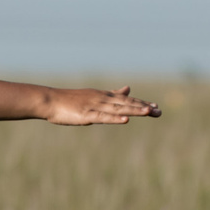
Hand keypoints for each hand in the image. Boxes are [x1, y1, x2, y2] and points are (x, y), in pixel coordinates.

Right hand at [43, 85, 160, 125]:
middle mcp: (102, 99)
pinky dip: (114, 119)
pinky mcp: (86, 114)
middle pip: (126, 104)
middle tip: (159, 112)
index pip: (126, 100)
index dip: (141, 104)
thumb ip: (112, 94)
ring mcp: (94, 106)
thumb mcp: (94, 96)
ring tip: (148, 112)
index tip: (156, 107)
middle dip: (143, 108)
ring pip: (117, 109)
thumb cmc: (69, 100)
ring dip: (133, 111)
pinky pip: (103, 117)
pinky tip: (125, 120)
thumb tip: (127, 89)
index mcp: (104, 96)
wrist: (49, 100)